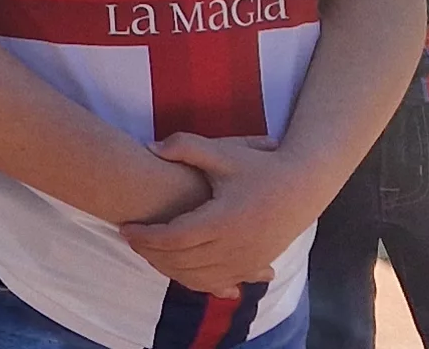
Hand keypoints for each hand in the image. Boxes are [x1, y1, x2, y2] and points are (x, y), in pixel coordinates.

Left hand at [118, 134, 336, 295]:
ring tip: (148, 251)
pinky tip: (176, 267)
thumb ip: (186, 147)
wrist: (303, 186)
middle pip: (180, 260)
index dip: (146, 235)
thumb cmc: (261, 167)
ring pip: (197, 276)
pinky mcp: (251, 266)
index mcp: (223, 219)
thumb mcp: (224, 152)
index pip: (174, 236)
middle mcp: (233, 245)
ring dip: (167, 268)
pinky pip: (216, 282)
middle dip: (150, 252)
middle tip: (130, 239)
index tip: (126, 227)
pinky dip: (193, 279)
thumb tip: (150, 147)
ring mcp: (244, 260)